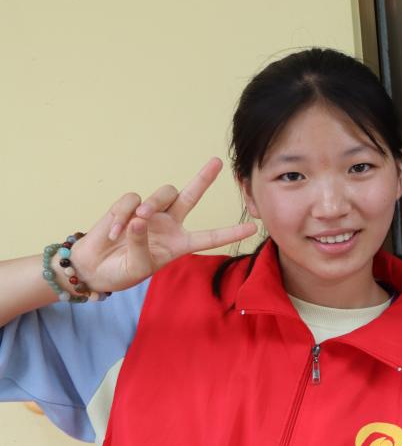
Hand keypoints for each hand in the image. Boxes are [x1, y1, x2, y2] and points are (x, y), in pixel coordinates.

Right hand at [69, 158, 256, 292]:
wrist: (93, 268)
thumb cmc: (121, 272)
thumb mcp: (138, 266)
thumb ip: (141, 245)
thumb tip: (140, 219)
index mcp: (179, 243)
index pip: (210, 237)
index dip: (230, 233)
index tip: (253, 228)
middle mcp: (169, 224)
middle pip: (190, 196)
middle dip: (203, 178)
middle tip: (218, 162)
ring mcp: (149, 213)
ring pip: (162, 194)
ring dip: (151, 206)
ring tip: (135, 223)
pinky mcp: (127, 206)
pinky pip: (131, 200)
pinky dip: (122, 215)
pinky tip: (113, 233)